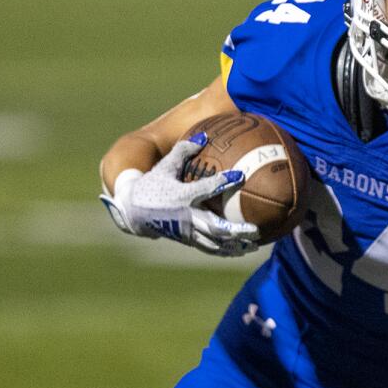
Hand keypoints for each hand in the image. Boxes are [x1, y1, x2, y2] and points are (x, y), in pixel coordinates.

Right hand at [99, 133, 260, 256]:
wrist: (132, 210)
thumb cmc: (152, 185)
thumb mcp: (165, 166)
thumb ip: (183, 150)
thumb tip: (203, 136)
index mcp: (181, 195)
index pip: (205, 188)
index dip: (223, 182)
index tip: (240, 176)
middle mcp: (186, 216)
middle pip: (214, 227)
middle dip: (236, 230)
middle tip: (255, 229)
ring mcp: (186, 231)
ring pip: (213, 242)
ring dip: (234, 246)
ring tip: (254, 245)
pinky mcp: (186, 240)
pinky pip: (209, 248)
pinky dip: (225, 251)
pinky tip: (241, 250)